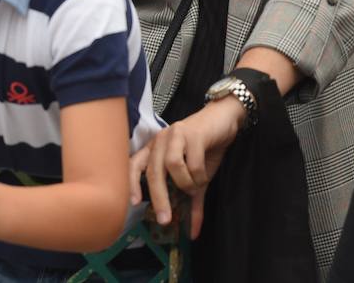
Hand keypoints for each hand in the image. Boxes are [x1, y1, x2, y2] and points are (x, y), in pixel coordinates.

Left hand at [142, 98, 243, 236]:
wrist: (223, 121)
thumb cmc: (205, 148)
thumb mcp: (196, 177)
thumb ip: (192, 201)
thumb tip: (193, 233)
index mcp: (154, 149)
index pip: (134, 165)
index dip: (130, 183)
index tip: (134, 204)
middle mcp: (160, 140)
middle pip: (153, 171)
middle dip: (159, 198)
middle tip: (166, 219)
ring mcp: (174, 135)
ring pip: (171, 165)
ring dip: (185, 183)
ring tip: (194, 187)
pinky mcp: (192, 133)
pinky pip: (192, 162)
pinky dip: (199, 175)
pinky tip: (204, 175)